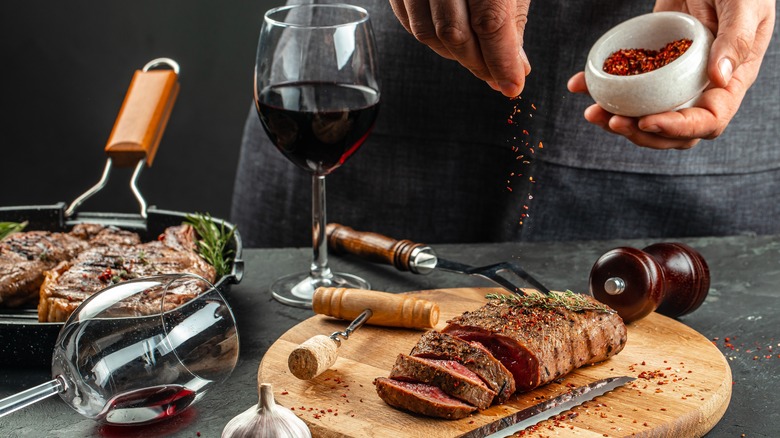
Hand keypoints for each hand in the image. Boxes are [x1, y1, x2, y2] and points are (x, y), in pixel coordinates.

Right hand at [388, 0, 531, 96]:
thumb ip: (513, 19)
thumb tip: (515, 65)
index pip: (490, 23)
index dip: (500, 60)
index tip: (512, 84)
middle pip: (454, 33)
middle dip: (478, 64)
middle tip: (497, 77)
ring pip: (426, 33)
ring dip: (454, 55)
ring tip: (477, 59)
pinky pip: (408, 20)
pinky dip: (430, 38)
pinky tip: (450, 41)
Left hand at [568, 0, 775, 148]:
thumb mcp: (744, 5)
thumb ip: (735, 39)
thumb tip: (720, 78)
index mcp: (731, 82)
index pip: (708, 121)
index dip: (677, 129)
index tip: (647, 122)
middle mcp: (702, 88)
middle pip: (673, 130)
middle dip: (641, 133)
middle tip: (612, 121)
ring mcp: (675, 80)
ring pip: (646, 115)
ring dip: (617, 120)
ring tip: (592, 113)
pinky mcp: (652, 66)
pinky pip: (628, 87)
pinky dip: (602, 90)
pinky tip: (579, 85)